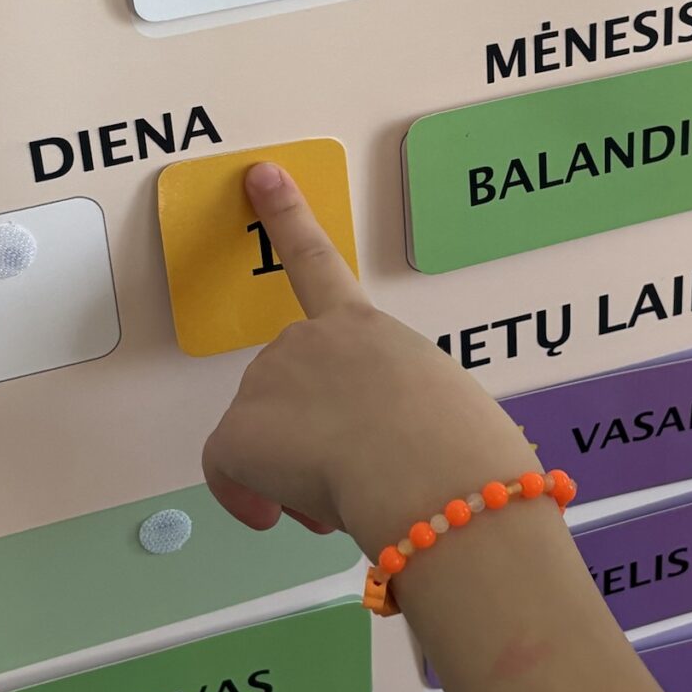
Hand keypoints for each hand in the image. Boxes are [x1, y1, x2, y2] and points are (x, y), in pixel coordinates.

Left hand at [201, 163, 535, 552]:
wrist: (434, 475)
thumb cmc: (462, 456)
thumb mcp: (439, 405)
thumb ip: (395, 407)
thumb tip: (376, 456)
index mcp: (366, 329)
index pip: (317, 263)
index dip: (287, 216)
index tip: (262, 176)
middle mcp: (309, 340)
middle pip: (288, 395)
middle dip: (308, 437)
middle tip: (355, 475)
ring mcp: (268, 379)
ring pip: (265, 440)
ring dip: (292, 471)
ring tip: (349, 492)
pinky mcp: (240, 429)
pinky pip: (230, 475)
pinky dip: (249, 499)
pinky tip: (283, 516)